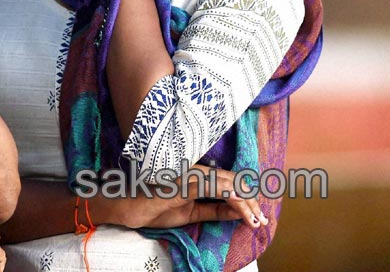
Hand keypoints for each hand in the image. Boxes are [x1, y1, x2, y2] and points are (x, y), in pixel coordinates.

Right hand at [106, 165, 268, 229]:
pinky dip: (231, 196)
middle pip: (233, 181)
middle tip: (262, 219)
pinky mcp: (184, 183)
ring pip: (227, 184)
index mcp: (197, 175)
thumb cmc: (153, 207)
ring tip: (257, 219)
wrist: (127, 207)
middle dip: (252, 202)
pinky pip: (213, 187)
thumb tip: (238, 212)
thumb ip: (213, 210)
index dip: (247, 197)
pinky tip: (242, 206)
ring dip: (246, 203)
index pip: (229, 181)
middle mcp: (195, 170)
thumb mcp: (190, 213)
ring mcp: (189, 175)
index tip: (257, 214)